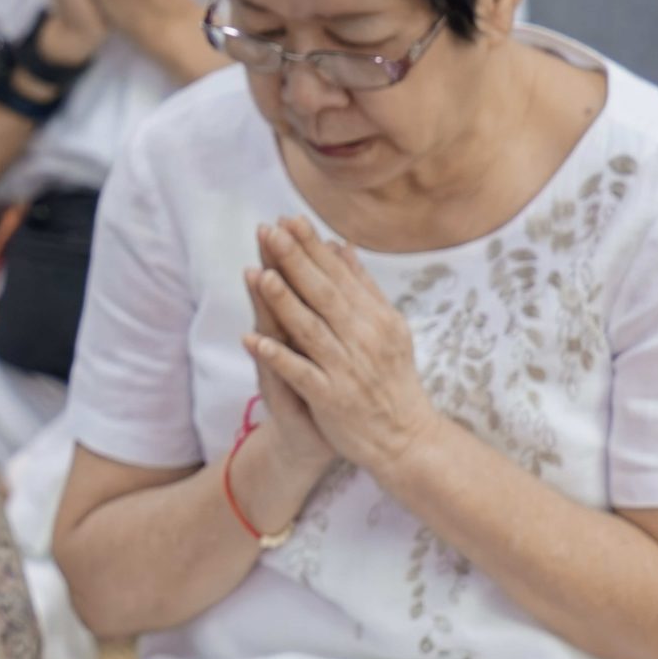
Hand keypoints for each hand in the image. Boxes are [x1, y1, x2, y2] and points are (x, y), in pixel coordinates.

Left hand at [244, 216, 441, 478]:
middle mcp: (363, 338)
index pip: (338, 275)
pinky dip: (277, 356)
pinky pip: (300, 374)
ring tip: (259, 275)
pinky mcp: (331, 398)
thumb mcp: (386, 327)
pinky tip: (252, 340)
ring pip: (310, 329)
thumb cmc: (391, 379)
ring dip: (284, 301)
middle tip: (268, 230)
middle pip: (323, 293)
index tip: (288, 219)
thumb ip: (362, 287)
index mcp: (376, 318)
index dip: (312, 247)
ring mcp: (346, 368)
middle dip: (294, 260)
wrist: (405, 438)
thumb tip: (340, 246)